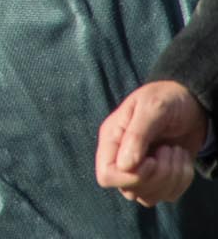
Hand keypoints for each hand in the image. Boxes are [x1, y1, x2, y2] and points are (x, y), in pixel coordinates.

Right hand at [97, 79, 208, 206]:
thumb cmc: (166, 99)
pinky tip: (181, 159)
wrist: (190, 104)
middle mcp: (122, 159)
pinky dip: (182, 180)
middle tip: (168, 150)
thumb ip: (137, 135)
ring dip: (172, 178)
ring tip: (175, 151)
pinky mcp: (161, 178)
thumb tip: (126, 166)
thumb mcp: (152, 108)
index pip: (106, 175)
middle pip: (129, 191)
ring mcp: (142, 171)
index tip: (152, 161)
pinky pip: (169, 195)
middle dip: (158, 176)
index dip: (130, 177)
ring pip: (148, 198)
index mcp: (112, 140)